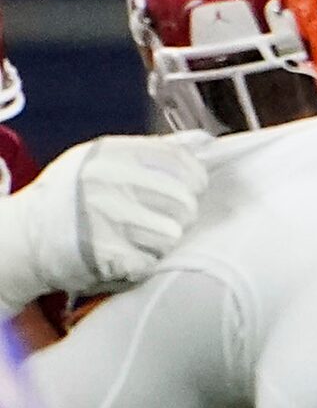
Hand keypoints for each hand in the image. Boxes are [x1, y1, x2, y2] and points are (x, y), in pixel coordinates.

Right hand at [0, 130, 212, 309]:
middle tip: (161, 218)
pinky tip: (124, 256)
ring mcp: (107, 219)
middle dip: (179, 214)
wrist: (21, 239)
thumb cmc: (66, 198)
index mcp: (110, 154)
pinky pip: (151, 262)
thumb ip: (153, 150)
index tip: (190, 188)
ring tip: (137, 238)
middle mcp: (108, 182)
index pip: (182, 164)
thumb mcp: (101, 159)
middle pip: (184, 202)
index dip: (194, 179)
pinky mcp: (106, 256)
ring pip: (172, 234)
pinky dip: (142, 264)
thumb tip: (204, 142)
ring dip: (160, 241)